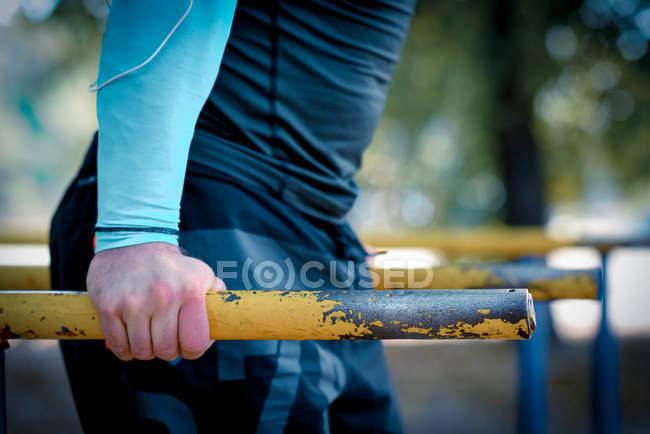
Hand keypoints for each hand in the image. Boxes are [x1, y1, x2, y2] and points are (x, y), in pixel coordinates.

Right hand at [86, 242, 224, 360]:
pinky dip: (125, 349)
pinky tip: (130, 335)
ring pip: (142, 351)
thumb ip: (217, 297)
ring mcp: (134, 302)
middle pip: (166, 351)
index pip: (195, 343)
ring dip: (145, 350)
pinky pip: (119, 346)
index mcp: (190, 290)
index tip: (186, 345)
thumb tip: (225, 321)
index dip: (192, 351)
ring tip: (147, 334)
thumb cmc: (171, 267)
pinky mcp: (109, 307)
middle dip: (167, 350)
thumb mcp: (201, 274)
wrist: (132, 243)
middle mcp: (164, 295)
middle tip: (164, 338)